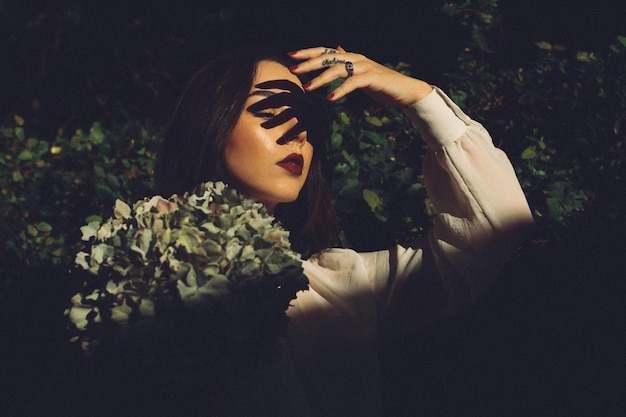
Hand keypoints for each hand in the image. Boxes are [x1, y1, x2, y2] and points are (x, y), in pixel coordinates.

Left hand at [288, 46, 432, 106]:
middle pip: (328, 57)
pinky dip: (341, 90)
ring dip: (321, 79)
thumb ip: (347, 62)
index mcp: (350, 57)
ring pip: (338, 69)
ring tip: (307, 88)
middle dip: (308, 63)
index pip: (325, 51)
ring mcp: (364, 66)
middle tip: (292, 69)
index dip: (308, 52)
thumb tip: (338, 47)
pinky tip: (330, 99)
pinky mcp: (372, 78)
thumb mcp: (360, 72)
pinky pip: (353, 83)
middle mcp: (356, 58)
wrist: (404, 91)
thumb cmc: (380, 83)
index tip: (290, 56)